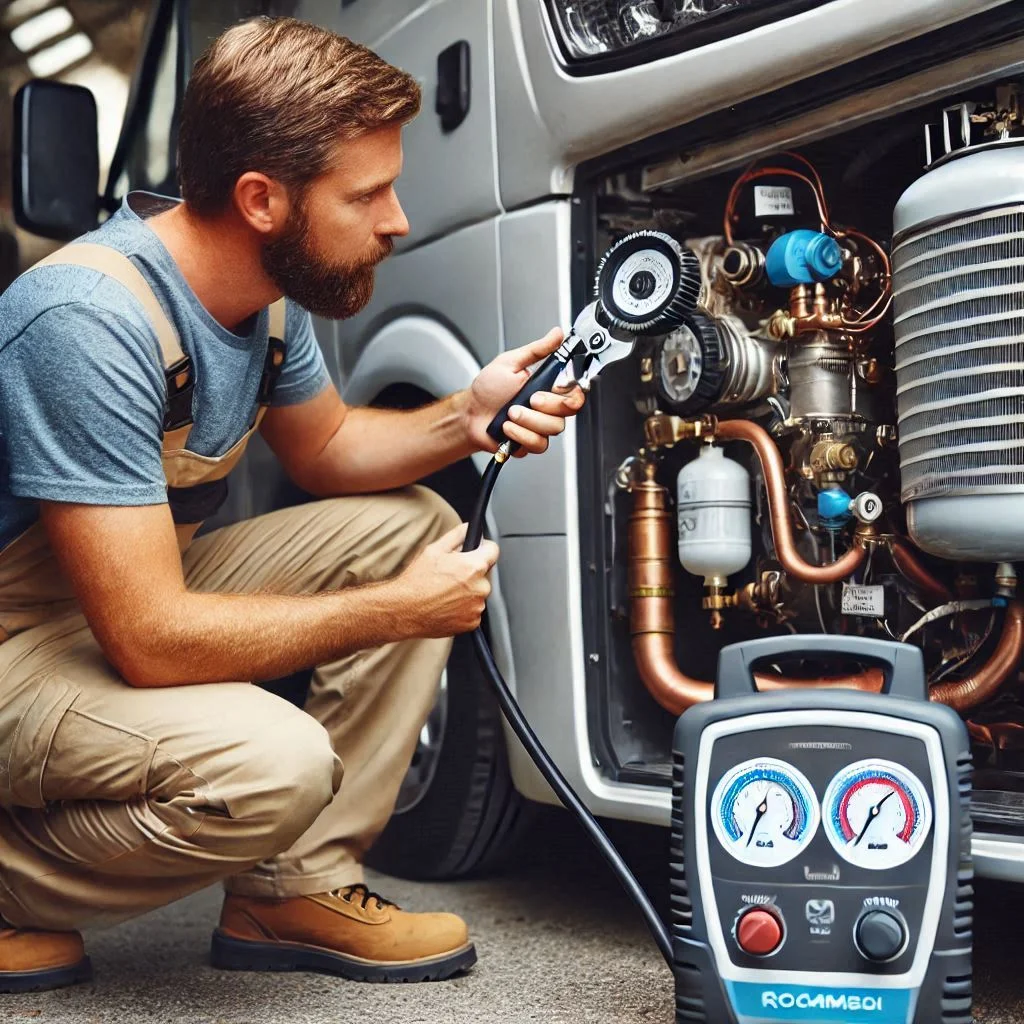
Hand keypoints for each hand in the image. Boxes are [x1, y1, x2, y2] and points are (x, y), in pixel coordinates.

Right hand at [392, 523, 499, 637]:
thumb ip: (457, 535)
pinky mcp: (472, 623)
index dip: (483, 548)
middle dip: (471, 572)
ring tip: (445, 592)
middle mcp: (480, 588)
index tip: (476, 551)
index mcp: (473, 567)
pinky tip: (447, 604)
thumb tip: (470, 529)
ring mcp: (477, 607)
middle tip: (451, 576)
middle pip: (484, 573)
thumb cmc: (416, 582)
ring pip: (478, 593)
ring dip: (468, 591)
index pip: (493, 550)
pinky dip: (464, 608)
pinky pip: (473, 610)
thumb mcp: (434, 549)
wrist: (404, 610)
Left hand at [463, 327, 586, 456]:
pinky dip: (520, 435)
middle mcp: (548, 407)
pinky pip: (538, 443)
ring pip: (553, 428)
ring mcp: (540, 426)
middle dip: (546, 405)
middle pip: (569, 411)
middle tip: (529, 399)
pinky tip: (508, 428)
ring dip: (528, 420)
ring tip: (510, 413)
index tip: (555, 386)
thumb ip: (537, 350)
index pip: (576, 390)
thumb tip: (556, 334)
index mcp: (547, 386)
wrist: (470, 414)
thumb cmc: (487, 389)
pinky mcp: (531, 443)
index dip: (572, 391)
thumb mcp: (511, 362)